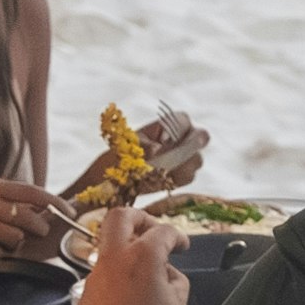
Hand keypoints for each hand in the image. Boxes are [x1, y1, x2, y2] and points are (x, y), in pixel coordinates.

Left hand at [73, 112, 210, 206]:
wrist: (104, 185)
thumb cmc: (113, 161)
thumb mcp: (124, 148)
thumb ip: (141, 146)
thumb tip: (156, 149)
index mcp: (163, 126)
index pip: (183, 120)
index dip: (181, 129)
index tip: (167, 141)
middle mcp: (176, 140)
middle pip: (200, 138)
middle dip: (190, 148)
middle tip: (174, 158)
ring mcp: (179, 159)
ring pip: (197, 159)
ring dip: (184, 166)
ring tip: (165, 172)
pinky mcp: (177, 178)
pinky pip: (188, 177)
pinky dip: (178, 179)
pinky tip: (164, 181)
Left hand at [74, 204, 186, 304]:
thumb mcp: (179, 301)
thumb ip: (173, 276)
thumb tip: (164, 272)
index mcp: (143, 255)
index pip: (163, 231)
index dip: (177, 236)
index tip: (181, 246)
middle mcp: (115, 257)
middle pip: (120, 216)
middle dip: (139, 218)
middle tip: (152, 230)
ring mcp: (96, 274)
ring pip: (108, 246)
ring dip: (125, 249)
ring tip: (142, 269)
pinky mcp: (85, 292)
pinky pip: (102, 273)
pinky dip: (116, 273)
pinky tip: (128, 293)